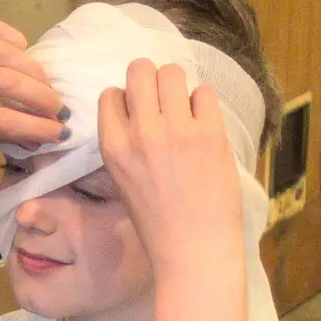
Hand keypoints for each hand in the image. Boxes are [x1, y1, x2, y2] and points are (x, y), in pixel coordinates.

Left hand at [0, 21, 66, 150]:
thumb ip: (1, 135)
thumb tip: (42, 138)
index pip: (1, 120)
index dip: (35, 126)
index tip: (59, 131)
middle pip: (6, 82)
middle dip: (41, 96)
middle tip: (59, 107)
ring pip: (2, 53)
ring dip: (33, 69)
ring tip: (45, 84)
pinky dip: (14, 38)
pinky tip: (23, 51)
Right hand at [99, 59, 246, 320]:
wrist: (192, 250)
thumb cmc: (158, 223)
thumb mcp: (124, 180)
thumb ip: (127, 144)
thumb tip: (142, 110)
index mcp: (113, 147)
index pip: (110, 94)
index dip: (127, 101)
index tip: (139, 117)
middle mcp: (141, 132)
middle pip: (140, 70)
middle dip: (151, 81)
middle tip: (164, 103)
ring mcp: (176, 130)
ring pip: (172, 73)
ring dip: (178, 87)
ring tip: (186, 111)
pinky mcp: (209, 133)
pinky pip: (204, 92)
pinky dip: (204, 104)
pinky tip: (205, 126)